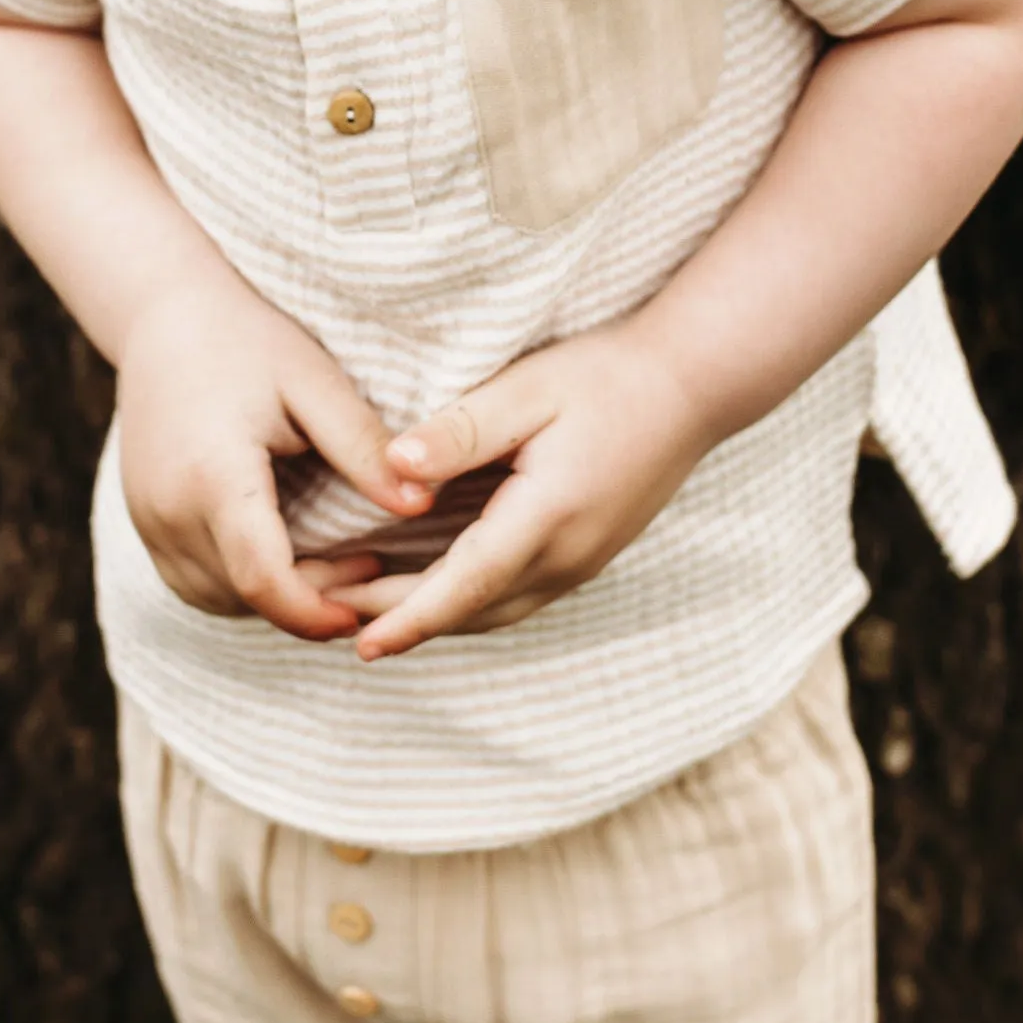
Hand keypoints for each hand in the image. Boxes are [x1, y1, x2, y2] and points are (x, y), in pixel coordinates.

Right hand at [117, 282, 436, 640]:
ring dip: (275, 598)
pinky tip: (284, 554)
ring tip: (333, 561)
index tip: (366, 610)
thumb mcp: (314, 383)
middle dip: (310, 601)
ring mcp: (147, 520)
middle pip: (244, 596)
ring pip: (217, 598)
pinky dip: (241, 586)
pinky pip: (195, 582)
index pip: (261, 579)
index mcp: (212, 475)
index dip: (315, 613)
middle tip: (369, 564)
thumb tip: (422, 506)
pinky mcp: (143, 523)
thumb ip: (363, 448)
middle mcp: (168, 509)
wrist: (162, 314)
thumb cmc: (247, 340)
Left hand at [297, 321, 710, 662]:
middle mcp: (567, 556)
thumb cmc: (607, 376)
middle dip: (401, 622)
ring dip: (432, 617)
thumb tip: (394, 466)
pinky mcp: (586, 555)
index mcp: (547, 516)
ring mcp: (581, 562)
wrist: (693, 385)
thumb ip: (460, 431)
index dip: (408, 619)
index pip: (465, 584)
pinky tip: (432, 589)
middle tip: (329, 615)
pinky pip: (514, 596)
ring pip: (494, 611)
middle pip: (471, 609)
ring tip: (367, 613)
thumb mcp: (528, 389)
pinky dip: (465, 602)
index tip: (360, 646)